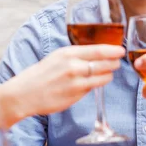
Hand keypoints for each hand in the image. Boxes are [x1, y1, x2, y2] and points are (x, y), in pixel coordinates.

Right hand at [1, 45, 124, 121]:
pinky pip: (93, 88)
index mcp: (67, 53)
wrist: (24, 94)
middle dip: (114, 62)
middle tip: (117, 62)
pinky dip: (98, 84)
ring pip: (102, 76)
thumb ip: (74, 55)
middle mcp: (73, 66)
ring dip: (108, 74)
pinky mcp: (76, 95)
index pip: (97, 49)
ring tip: (109, 72)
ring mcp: (76, 81)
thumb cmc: (40, 75)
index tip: (120, 50)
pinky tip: (97, 82)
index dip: (112, 50)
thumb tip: (94, 54)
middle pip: (104, 63)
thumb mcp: (56, 57)